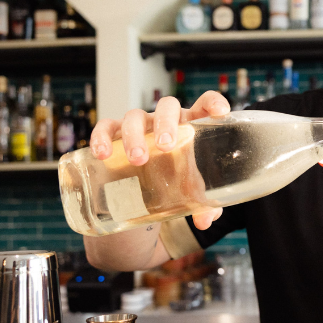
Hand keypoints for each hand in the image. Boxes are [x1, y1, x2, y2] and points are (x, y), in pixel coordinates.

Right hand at [90, 91, 230, 228]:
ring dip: (135, 135)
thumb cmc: (174, 182)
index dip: (213, 102)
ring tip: (137, 160)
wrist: (141, 194)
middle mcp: (164, 121)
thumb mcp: (191, 193)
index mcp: (190, 127)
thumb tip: (205, 220)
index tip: (220, 113)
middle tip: (165, 146)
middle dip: (165, 123)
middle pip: (167, 107)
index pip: (203, 105)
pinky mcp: (114, 135)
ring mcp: (139, 125)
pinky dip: (101, 136)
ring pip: (134, 116)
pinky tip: (102, 154)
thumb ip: (204, 205)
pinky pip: (105, 127)